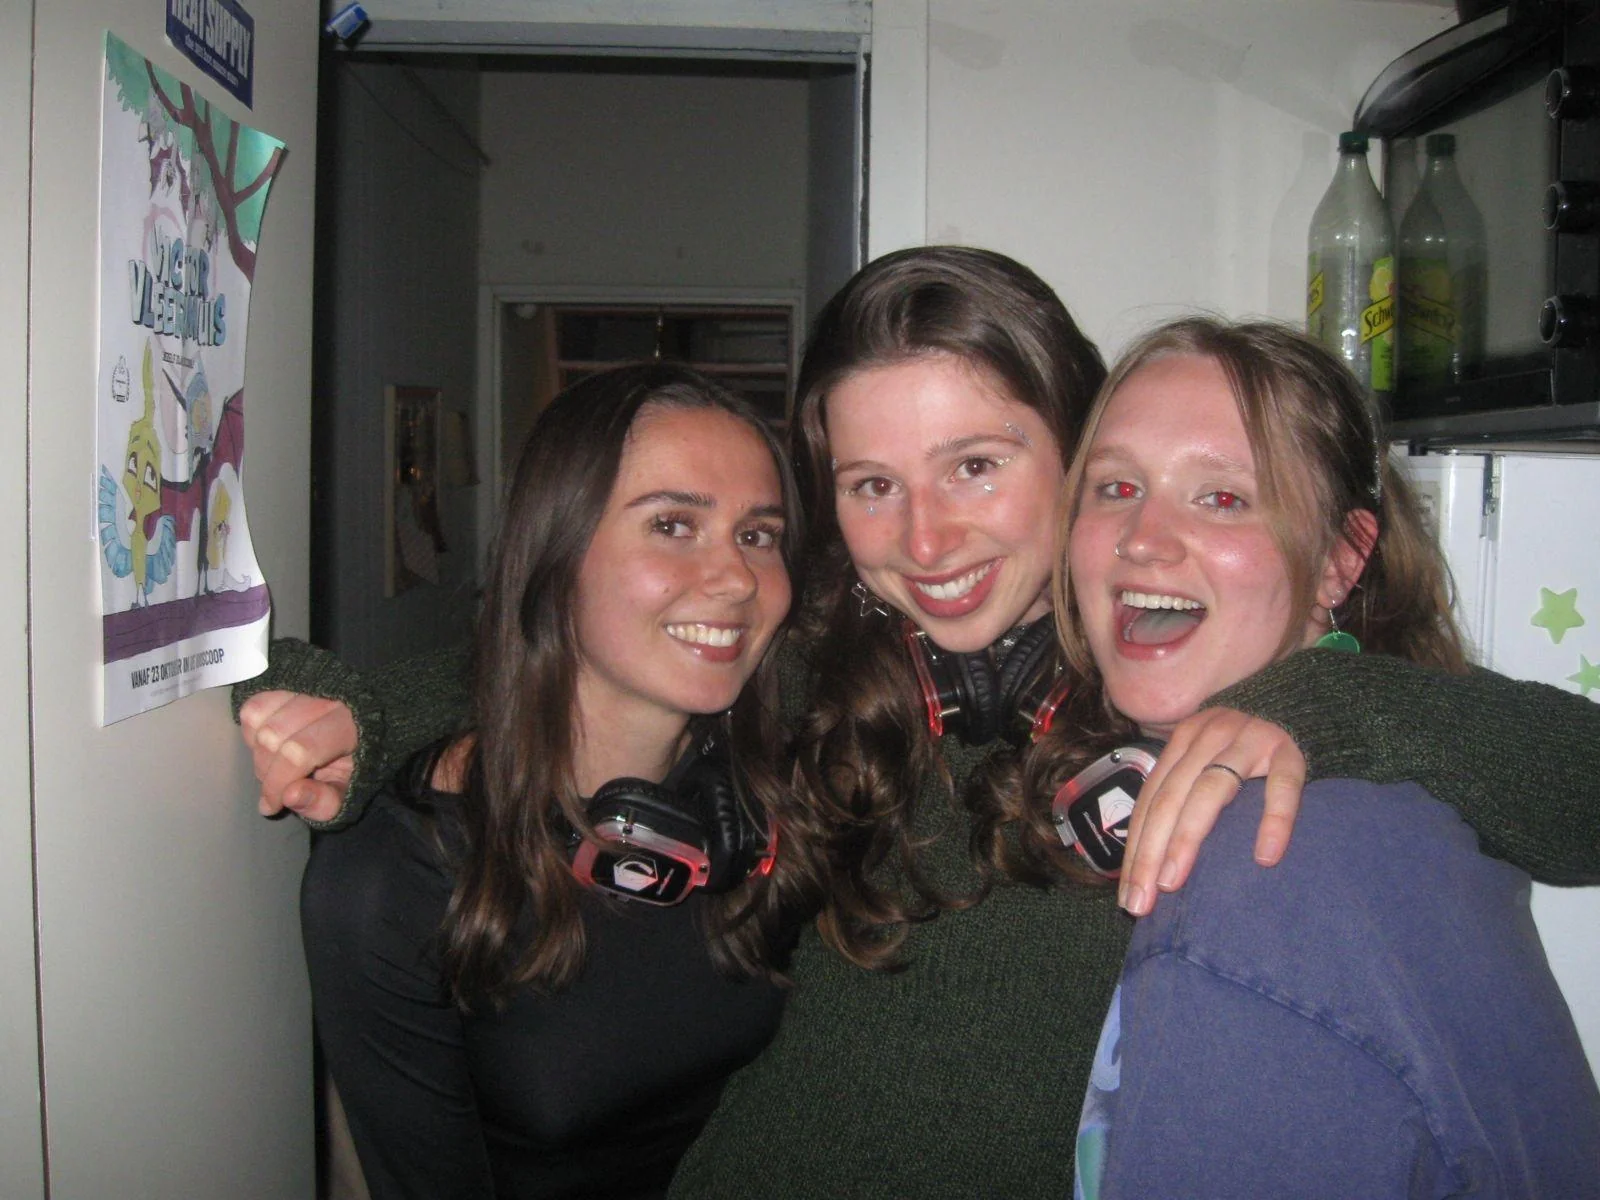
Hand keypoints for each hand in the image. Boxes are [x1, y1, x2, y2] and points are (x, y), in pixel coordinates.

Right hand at [238, 690, 357, 822]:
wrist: (365, 728)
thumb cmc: (354, 763)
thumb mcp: (347, 791)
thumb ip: (324, 801)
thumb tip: (290, 795)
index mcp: (349, 724)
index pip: (300, 751)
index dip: (277, 782)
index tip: (271, 805)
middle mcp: (328, 695)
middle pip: (272, 736)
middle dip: (266, 772)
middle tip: (277, 786)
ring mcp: (306, 683)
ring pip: (257, 716)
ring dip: (257, 751)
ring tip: (276, 766)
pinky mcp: (288, 678)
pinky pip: (254, 703)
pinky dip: (253, 729)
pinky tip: (270, 743)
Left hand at [1116, 708, 1305, 916]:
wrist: (1292, 714)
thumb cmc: (1240, 758)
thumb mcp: (1203, 766)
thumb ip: (1178, 800)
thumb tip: (1146, 869)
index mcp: (1182, 742)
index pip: (1150, 800)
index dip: (1135, 847)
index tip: (1126, 894)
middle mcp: (1208, 736)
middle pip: (1170, 797)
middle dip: (1149, 852)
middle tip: (1142, 900)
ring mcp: (1248, 740)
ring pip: (1210, 790)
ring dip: (1186, 839)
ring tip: (1171, 882)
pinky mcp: (1289, 751)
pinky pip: (1281, 788)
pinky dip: (1273, 822)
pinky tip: (1264, 857)